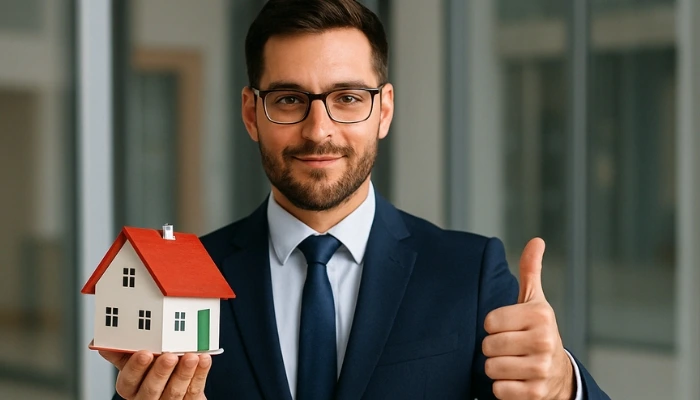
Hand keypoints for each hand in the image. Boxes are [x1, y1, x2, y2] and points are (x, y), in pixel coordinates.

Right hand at [99, 350, 210, 399]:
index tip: (145, 353)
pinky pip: (193, 391)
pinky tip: (204, 359)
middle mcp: (147, 398)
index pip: (128, 382)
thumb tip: (100, 340)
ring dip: (184, 373)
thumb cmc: (151, 369)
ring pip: (174, 392)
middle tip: (169, 356)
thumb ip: (122, 352)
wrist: (175, 385)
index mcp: (130, 388)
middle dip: (160, 373)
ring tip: (191, 356)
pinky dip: (200, 374)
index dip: (136, 368)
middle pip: (151, 390)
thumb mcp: (134, 362)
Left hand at [482, 238, 573, 399]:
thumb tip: (536, 240)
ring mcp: (541, 369)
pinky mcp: (535, 393)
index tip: (508, 328)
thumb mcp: (535, 301)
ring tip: (513, 363)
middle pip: (488, 346)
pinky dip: (502, 388)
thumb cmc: (538, 332)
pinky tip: (517, 380)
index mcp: (540, 315)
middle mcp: (544, 341)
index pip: (489, 322)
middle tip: (510, 348)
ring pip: (491, 369)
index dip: (493, 326)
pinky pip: (498, 390)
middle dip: (493, 349)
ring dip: (497, 368)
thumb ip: (531, 271)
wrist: (559, 374)